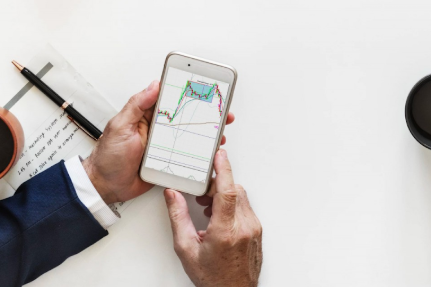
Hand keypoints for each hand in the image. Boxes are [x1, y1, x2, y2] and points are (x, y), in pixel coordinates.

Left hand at [83, 80, 235, 203]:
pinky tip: (209, 154)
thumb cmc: (108, 156)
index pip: (171, 100)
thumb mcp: (120, 126)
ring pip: (190, 138)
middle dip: (205, 115)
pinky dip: (199, 156)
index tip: (204, 89)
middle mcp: (158, 130)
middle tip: (221, 113)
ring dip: (206, 136)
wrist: (105, 186)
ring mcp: (165, 147)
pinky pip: (187, 158)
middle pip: (186, 119)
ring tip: (220, 134)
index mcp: (147, 117)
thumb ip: (137, 105)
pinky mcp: (168, 163)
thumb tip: (153, 85)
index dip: (188, 94)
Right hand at [164, 149, 261, 286]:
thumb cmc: (212, 277)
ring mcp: (253, 229)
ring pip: (241, 197)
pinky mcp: (257, 230)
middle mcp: (244, 227)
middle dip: (217, 185)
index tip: (219, 155)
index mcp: (225, 231)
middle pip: (234, 191)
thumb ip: (178, 218)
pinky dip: (232, 205)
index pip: (228, 192)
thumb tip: (173, 195)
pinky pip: (246, 208)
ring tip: (207, 208)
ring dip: (224, 195)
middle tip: (201, 192)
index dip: (224, 170)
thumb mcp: (186, 249)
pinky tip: (218, 216)